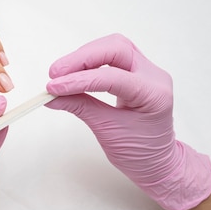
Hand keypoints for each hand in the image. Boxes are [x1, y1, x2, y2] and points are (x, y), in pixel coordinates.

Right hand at [45, 33, 210, 209]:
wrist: (156, 162)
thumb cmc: (139, 153)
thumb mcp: (107, 131)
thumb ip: (81, 108)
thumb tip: (53, 96)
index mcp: (154, 95)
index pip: (112, 77)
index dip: (79, 80)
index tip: (53, 87)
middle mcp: (154, 76)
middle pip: (116, 49)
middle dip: (82, 58)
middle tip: (55, 73)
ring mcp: (147, 71)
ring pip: (113, 47)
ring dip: (84, 56)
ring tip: (60, 73)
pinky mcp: (136, 71)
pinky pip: (111, 57)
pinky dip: (89, 62)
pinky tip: (74, 73)